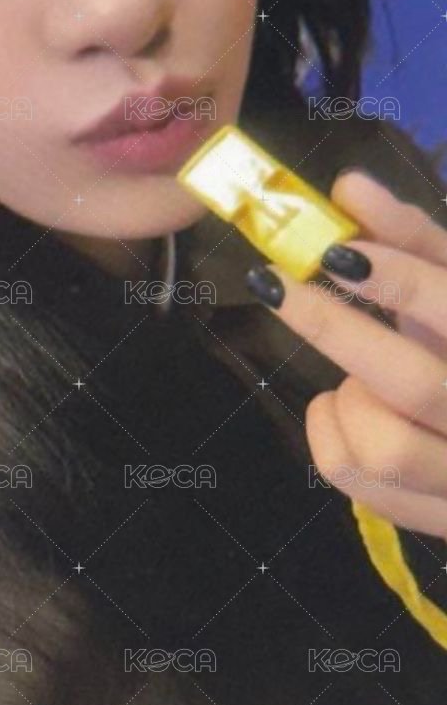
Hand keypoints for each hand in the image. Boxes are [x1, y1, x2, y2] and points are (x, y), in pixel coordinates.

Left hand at [245, 169, 446, 540]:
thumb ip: (413, 240)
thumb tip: (348, 186)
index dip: (399, 279)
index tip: (332, 249)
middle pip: (411, 382)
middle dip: (332, 327)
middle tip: (275, 281)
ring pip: (378, 445)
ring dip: (347, 396)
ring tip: (357, 375)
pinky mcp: (441, 518)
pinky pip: (352, 479)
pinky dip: (329, 432)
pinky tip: (348, 410)